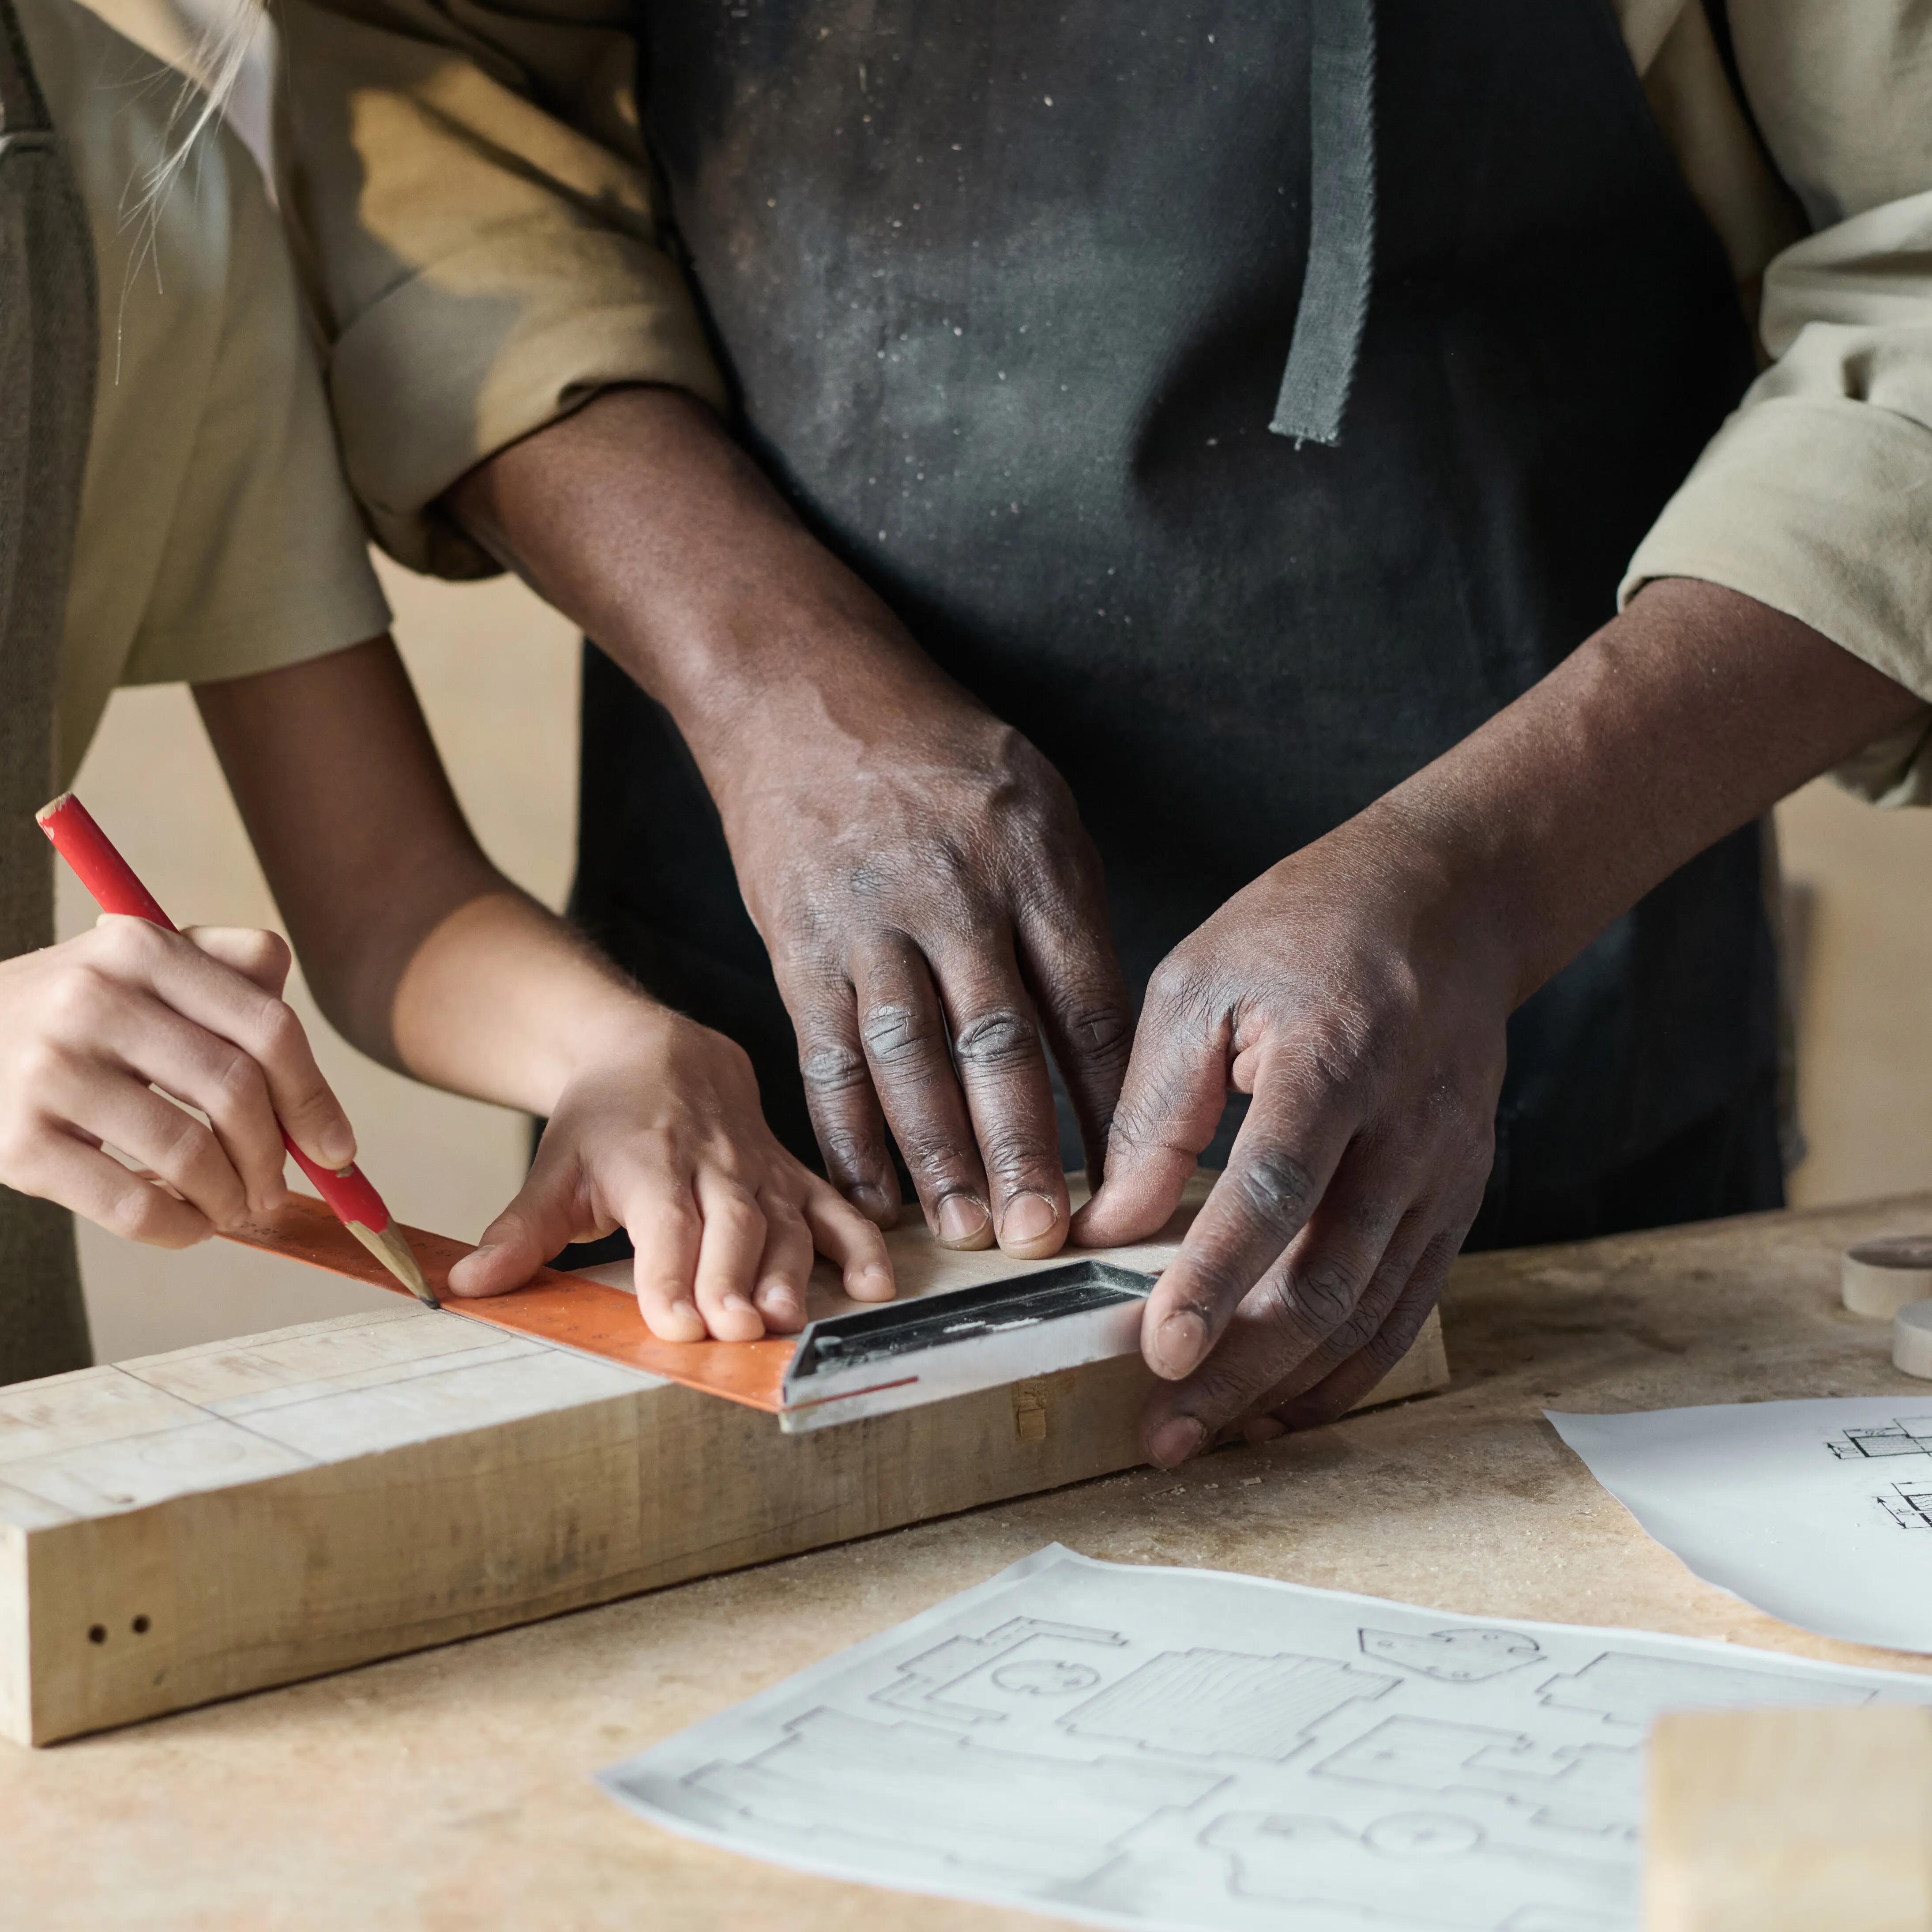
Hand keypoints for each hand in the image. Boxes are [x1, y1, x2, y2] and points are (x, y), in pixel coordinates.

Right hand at [0, 917, 362, 1246]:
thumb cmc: (45, 1014)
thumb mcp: (123, 962)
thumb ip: (220, 972)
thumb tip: (308, 1069)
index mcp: (135, 944)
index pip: (266, 1026)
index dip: (316, 1097)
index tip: (337, 1149)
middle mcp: (93, 997)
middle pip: (237, 1092)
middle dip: (277, 1157)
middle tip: (279, 1188)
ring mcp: (51, 1071)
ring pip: (190, 1156)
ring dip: (232, 1199)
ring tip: (232, 1209)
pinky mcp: (19, 1145)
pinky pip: (133, 1206)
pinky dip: (180, 1229)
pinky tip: (187, 1227)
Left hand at [447, 1011, 894, 1341]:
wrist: (655, 1049)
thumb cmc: (602, 1124)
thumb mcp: (552, 1171)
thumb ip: (518, 1234)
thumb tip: (466, 1285)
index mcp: (649, 1164)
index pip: (664, 1223)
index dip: (670, 1274)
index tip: (674, 1323)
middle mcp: (714, 1165)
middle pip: (731, 1225)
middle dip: (734, 1278)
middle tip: (736, 1329)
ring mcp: (762, 1171)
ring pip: (786, 1222)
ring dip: (792, 1272)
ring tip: (790, 1319)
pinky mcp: (795, 1175)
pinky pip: (835, 1208)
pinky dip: (861, 1245)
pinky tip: (876, 1287)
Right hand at [704, 682, 1129, 1258]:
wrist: (803, 696)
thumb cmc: (941, 760)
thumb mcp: (1038, 805)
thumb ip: (1071, 916)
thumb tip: (1106, 1049)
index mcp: (1029, 859)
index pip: (1082, 1000)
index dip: (1108, 1098)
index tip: (1132, 1174)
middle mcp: (949, 892)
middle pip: (995, 1042)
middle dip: (1023, 1148)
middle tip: (1046, 1235)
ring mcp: (867, 922)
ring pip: (906, 1061)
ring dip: (937, 1157)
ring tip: (967, 1231)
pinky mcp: (799, 945)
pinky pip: (827, 1054)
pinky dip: (849, 1131)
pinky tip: (876, 1190)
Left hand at [1072, 819, 1504, 1467]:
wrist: (1450, 903)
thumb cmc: (1308, 931)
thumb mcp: (1200, 985)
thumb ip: (1153, 1111)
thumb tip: (1103, 1228)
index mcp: (1334, 1061)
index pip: (1273, 1193)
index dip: (1215, 1281)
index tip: (1159, 1352)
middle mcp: (1407, 1131)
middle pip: (1328, 1281)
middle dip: (1242, 1372)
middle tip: (1165, 1433)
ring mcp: (1445, 1174)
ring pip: (1372, 1314)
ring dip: (1289, 1388)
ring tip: (1210, 1435)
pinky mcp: (1458, 1200)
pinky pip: (1405, 1306)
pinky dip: (1345, 1366)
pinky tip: (1284, 1401)